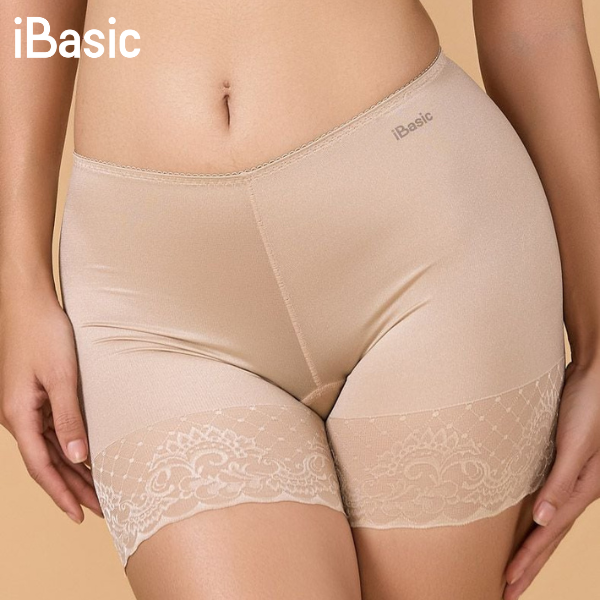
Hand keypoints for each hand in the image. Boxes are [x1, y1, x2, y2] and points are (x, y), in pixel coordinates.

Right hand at [0, 295, 102, 523]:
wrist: (29, 303)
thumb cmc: (44, 334)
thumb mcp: (61, 376)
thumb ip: (68, 417)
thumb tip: (76, 457)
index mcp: (19, 416)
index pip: (41, 466)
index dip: (61, 493)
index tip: (80, 516)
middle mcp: (19, 417)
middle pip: (47, 462)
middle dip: (73, 489)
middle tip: (100, 509)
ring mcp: (26, 407)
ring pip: (51, 449)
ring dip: (73, 471)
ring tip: (98, 490)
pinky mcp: (35, 396)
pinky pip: (52, 431)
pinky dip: (69, 448)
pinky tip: (85, 456)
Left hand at [503, 359, 599, 598]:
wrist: (593, 374)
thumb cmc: (587, 406)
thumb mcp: (575, 444)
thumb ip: (561, 482)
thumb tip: (544, 521)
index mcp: (581, 491)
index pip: (548, 535)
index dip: (527, 560)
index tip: (506, 584)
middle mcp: (575, 490)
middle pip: (549, 537)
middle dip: (528, 566)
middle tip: (505, 593)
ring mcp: (569, 478)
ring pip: (547, 523)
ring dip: (530, 548)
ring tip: (513, 570)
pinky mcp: (559, 463)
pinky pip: (544, 500)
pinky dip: (533, 520)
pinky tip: (526, 525)